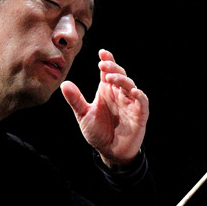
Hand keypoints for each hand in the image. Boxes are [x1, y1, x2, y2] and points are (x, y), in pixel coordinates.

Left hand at [61, 49, 148, 166]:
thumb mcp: (83, 115)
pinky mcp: (139, 115)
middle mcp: (119, 94)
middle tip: (103, 65)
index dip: (107, 61)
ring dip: (122, 80)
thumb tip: (64, 84)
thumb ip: (75, 100)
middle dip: (113, 68)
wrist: (109, 151)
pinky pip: (142, 103)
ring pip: (130, 86)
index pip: (108, 72)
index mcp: (107, 91)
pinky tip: (133, 91)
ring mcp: (130, 104)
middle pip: (120, 75)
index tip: (101, 53)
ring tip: (110, 78)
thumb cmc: (98, 132)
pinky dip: (139, 96)